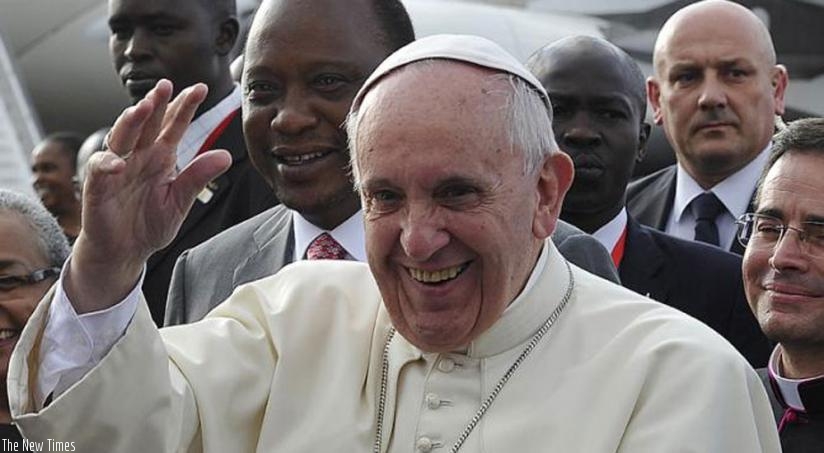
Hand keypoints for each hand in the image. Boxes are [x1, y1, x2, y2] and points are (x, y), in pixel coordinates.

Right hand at [67, 80, 231, 312]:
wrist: (126, 252)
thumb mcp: (180, 201)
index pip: (174, 125)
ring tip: (142, 108)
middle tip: (166, 86)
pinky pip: (99, 171)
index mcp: (161, 157)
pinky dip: (107, 164)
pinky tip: (117, 163)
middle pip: (147, 124)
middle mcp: (139, 156)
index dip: (184, 107)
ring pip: (122, 138)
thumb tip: (226, 155)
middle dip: (156, 104)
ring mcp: (117, 169)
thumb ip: (198, 177)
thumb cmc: (150, 224)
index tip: (199, 89)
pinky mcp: (98, 187)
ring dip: (131, 122)